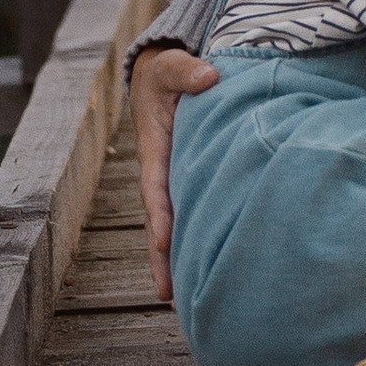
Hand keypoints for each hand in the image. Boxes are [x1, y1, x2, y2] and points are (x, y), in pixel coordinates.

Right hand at [130, 45, 218, 301]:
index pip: (157, 190)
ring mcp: (173, 180)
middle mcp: (161, 173)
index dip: (160, 218)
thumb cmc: (167, 71)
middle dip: (162, 257)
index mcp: (155, 150)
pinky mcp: (187, 180)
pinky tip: (206, 265)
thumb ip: (188, 70)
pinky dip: (192, 239)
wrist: (163, 73)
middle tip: (169, 295)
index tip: (164, 244)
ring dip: (176, 258)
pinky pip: (189, 213)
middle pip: (160, 221)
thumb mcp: (172, 66)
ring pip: (174, 224)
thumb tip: (210, 78)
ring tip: (186, 298)